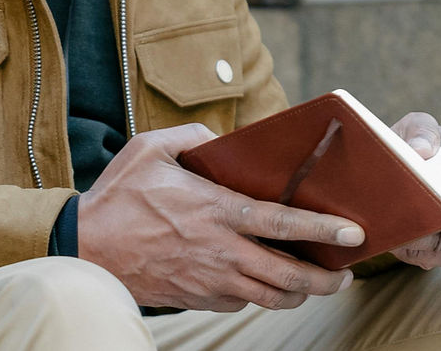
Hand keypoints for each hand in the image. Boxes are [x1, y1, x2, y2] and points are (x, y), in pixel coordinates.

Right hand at [77, 124, 364, 311]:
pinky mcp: (199, 299)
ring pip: (272, 298)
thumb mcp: (152, 148)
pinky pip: (243, 304)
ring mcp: (212, 281)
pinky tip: (262, 282)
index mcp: (215, 210)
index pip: (282, 223)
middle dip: (327, 278)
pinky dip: (261, 296)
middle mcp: (221, 252)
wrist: (87, 248)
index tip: (354, 233)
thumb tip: (223, 141)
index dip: (323, 229)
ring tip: (316, 283)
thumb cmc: (119, 195)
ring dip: (301, 293)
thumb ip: (193, 137)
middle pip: (291, 276)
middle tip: (346, 273)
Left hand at [388, 112, 440, 268]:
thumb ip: (423, 132)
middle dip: (428, 236)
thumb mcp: (420, 125)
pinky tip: (393, 243)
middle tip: (399, 231)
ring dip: (417, 248)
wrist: (406, 155)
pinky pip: (432, 259)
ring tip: (392, 237)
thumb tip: (422, 152)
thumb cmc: (418, 139)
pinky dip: (412, 254)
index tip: (425, 214)